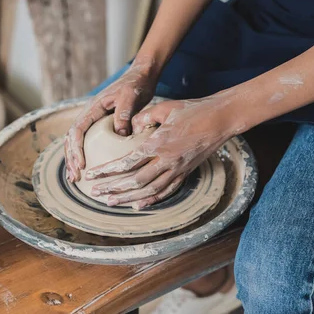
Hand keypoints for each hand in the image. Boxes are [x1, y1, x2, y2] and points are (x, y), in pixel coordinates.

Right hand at [64, 57, 158, 181]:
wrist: (140, 77)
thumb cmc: (135, 86)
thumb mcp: (130, 97)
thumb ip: (123, 114)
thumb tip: (119, 135)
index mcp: (92, 108)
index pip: (77, 130)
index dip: (76, 149)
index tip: (81, 165)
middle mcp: (89, 115)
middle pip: (71, 139)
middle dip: (71, 159)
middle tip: (74, 177)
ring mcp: (93, 121)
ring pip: (76, 142)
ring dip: (73, 160)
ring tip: (74, 178)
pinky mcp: (101, 126)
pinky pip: (87, 142)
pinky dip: (83, 155)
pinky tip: (86, 169)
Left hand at [85, 95, 248, 208]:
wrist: (220, 120)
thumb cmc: (192, 110)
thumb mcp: (164, 107)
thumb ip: (143, 118)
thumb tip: (129, 129)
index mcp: (159, 143)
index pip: (127, 162)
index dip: (108, 170)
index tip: (92, 174)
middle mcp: (168, 161)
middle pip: (136, 181)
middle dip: (113, 188)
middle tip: (95, 192)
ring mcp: (178, 170)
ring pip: (149, 191)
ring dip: (128, 199)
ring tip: (111, 202)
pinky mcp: (185, 173)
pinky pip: (166, 191)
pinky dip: (151, 200)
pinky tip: (138, 205)